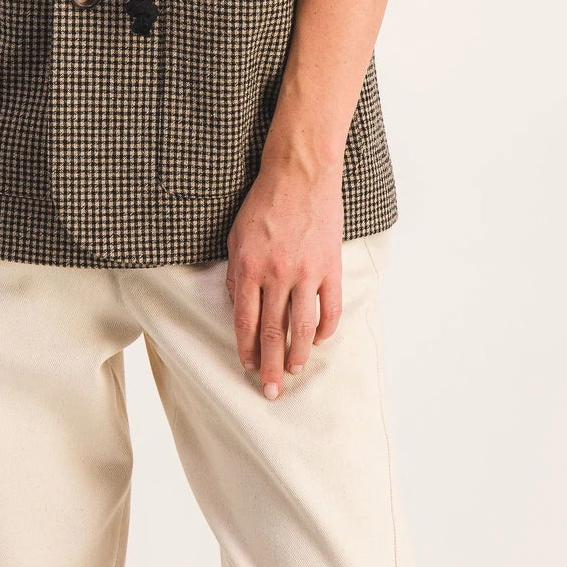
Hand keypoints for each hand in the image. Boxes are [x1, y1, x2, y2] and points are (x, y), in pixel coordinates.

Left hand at [224, 154, 345, 399]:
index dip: (246, 349)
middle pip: (273, 332)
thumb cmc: (264, 202)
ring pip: (303, 327)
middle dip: (270, 366)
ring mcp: (306, 272)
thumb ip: (236, 272)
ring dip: (298, 354)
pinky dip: (325, 329)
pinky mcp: (330, 267)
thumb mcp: (236, 235)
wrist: (300, 174)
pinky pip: (330, 308)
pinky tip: (319, 341)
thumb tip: (240, 305)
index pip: (246, 322)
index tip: (247, 367)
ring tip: (293, 371)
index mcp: (249, 267)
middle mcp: (277, 275)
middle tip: (270, 392)